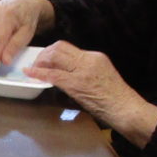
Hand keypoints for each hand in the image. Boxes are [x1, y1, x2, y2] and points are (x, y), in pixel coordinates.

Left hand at [26, 41, 156, 140]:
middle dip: (43, 54)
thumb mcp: (101, 76)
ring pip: (54, 57)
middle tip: (36, 64)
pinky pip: (53, 75)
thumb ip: (86, 71)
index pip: (68, 47)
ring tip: (33, 69)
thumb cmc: (115, 98)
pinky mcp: (76, 84)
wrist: (125, 108)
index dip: (52, 52)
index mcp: (95, 56)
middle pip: (59, 48)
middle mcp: (88, 59)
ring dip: (40, 62)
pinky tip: (30, 74)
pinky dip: (39, 73)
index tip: (45, 60)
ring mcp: (82, 70)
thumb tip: (67, 73)